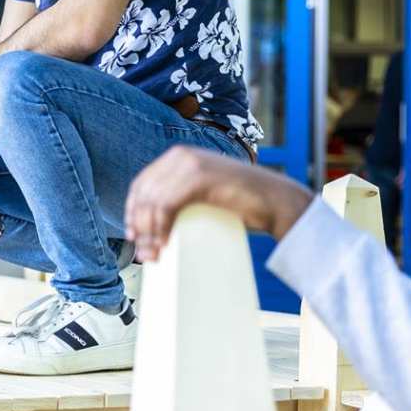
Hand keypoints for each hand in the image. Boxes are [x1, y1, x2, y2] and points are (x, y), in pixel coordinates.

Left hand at [124, 146, 315, 262]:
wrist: (277, 201)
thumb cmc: (242, 203)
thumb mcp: (204, 193)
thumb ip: (181, 195)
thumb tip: (150, 223)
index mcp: (178, 156)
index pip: (142, 184)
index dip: (132, 210)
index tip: (133, 235)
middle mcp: (181, 155)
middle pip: (144, 194)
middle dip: (139, 227)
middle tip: (143, 254)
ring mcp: (191, 164)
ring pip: (153, 202)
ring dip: (149, 233)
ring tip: (154, 255)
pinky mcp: (201, 177)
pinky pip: (168, 205)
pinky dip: (162, 226)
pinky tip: (165, 242)